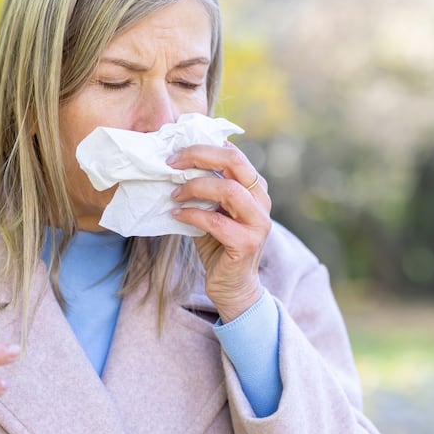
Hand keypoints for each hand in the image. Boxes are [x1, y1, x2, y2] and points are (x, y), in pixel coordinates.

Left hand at [168, 142, 270, 322]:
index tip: (176, 152)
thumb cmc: (218, 244)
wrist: (231, 286)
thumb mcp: (211, 209)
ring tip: (174, 194)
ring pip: (229, 190)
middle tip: (172, 163)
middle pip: (235, 162)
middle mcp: (261, 201)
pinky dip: (192, 215)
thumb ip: (204, 187)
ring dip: (195, 188)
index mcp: (254, 187)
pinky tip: (177, 215)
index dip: (203, 146)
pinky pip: (216, 222)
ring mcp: (258, 223)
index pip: (233, 153)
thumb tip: (174, 164)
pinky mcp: (247, 243)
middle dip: (199, 157)